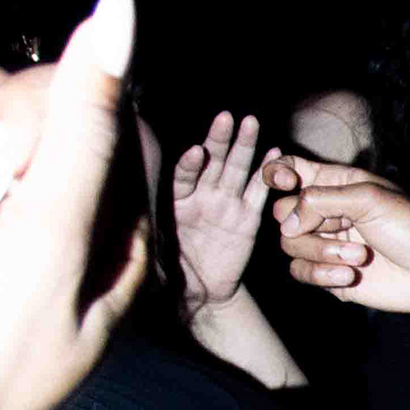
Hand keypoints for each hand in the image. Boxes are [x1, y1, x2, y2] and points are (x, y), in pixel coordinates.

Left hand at [168, 110, 270, 312]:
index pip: (183, 177)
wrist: (201, 291)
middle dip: (219, 140)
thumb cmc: (172, 273)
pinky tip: (275, 153)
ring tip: (251, 123)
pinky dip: (266, 174)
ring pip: (236, 170)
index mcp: (175, 202)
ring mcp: (225, 204)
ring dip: (245, 146)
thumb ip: (150, 235)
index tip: (196, 152)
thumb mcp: (155, 255)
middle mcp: (201, 197)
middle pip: (212, 163)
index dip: (190, 165)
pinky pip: (258, 192)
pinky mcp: (247, 217)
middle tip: (227, 118)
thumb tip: (134, 224)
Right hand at [267, 155, 409, 337]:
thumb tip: (285, 223)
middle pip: (281, 212)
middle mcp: (328, 212)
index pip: (291, 170)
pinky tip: (349, 278)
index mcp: (338, 184)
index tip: (284, 183)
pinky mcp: (329, 274)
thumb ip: (321, 200)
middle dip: (304, 223)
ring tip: (359, 257)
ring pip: (290, 244)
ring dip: (322, 252)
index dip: (276, 173)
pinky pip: (300, 271)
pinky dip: (321, 274)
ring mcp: (327, 243)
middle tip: (338, 228)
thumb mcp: (370, 199)